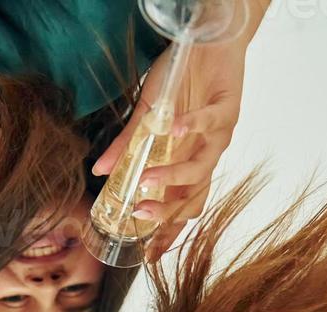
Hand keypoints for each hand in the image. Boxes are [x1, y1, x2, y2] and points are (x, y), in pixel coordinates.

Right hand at [93, 42, 243, 260]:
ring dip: (174, 177)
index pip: (180, 209)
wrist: (213, 42)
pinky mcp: (228, 109)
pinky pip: (210, 124)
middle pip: (192, 197)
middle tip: (140, 214)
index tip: (148, 255)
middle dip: (167, 212)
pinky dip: (190, 128)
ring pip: (201, 168)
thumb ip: (127, 144)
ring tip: (146, 179)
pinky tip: (171, 129)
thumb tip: (99, 170)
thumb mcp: (147, 117)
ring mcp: (219, 137)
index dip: (167, 233)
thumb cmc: (182, 81)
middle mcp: (206, 157)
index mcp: (188, 165)